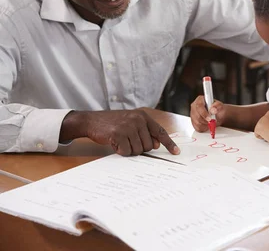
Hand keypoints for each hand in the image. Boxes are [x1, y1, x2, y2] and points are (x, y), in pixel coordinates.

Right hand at [61, 109, 179, 155]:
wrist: (92, 120)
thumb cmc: (113, 123)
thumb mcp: (131, 123)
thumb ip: (145, 132)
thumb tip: (156, 145)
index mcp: (143, 116)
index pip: (160, 132)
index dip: (169, 144)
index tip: (176, 152)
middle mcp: (138, 120)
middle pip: (149, 145)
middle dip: (140, 148)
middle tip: (128, 141)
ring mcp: (128, 126)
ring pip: (138, 150)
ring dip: (129, 150)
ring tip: (121, 141)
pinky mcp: (118, 134)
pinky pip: (126, 151)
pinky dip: (121, 151)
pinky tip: (115, 143)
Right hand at [190, 96, 227, 132]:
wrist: (219, 116)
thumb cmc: (218, 109)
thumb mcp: (220, 106)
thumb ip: (217, 106)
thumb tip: (212, 109)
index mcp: (200, 100)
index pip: (199, 106)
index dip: (204, 113)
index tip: (210, 118)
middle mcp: (194, 107)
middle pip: (197, 116)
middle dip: (206, 120)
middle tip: (213, 121)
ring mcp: (193, 114)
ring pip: (197, 123)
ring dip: (206, 124)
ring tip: (211, 122)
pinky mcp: (193, 122)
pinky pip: (197, 128)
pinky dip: (204, 128)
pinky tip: (208, 125)